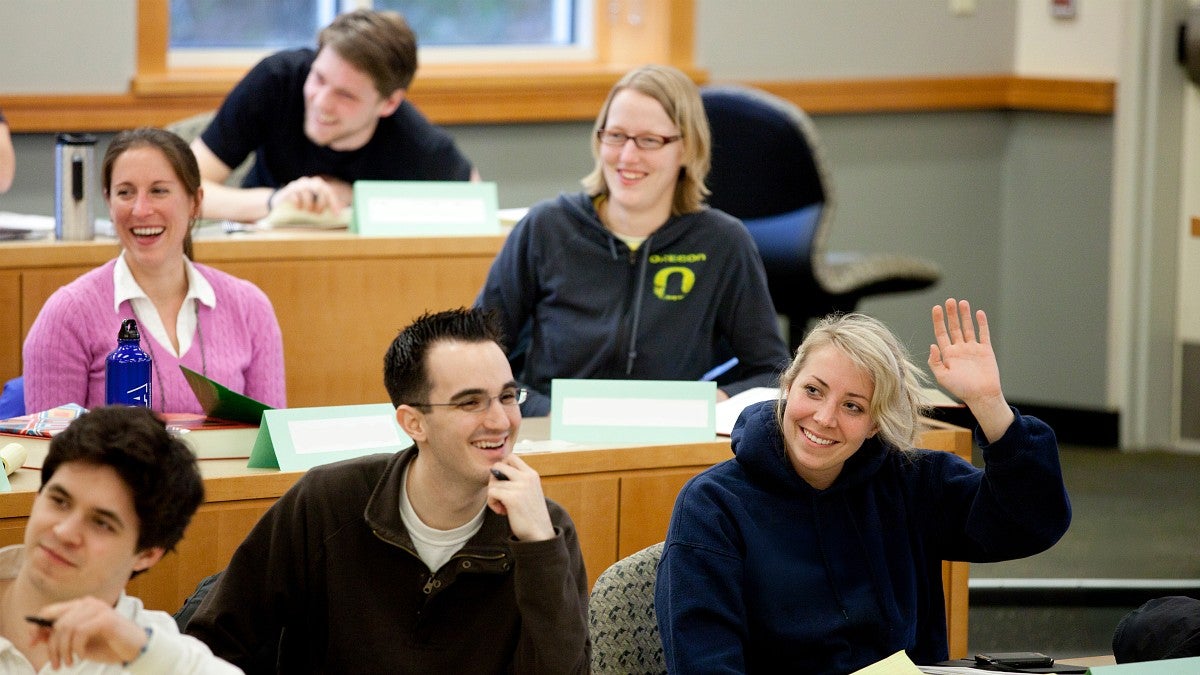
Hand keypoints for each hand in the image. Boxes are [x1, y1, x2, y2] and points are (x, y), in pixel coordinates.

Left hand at [29, 597, 148, 667]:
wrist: (136, 649)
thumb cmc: (108, 644)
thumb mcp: (78, 642)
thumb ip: (60, 636)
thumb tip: (36, 636)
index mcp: (81, 605)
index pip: (49, 611)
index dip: (37, 627)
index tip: (32, 642)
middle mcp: (88, 603)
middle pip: (56, 622)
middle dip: (51, 646)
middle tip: (56, 662)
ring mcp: (98, 609)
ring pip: (66, 629)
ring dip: (63, 650)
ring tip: (69, 662)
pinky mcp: (105, 619)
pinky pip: (80, 633)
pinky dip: (77, 648)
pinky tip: (82, 655)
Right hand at [272, 176, 346, 213]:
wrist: (281, 203)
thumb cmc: (302, 205)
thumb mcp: (314, 205)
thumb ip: (325, 207)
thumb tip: (338, 216)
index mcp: (318, 185)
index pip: (329, 192)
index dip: (334, 203)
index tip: (336, 215)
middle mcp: (309, 182)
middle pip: (320, 188)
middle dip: (321, 203)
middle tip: (318, 212)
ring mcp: (298, 185)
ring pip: (308, 192)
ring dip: (309, 204)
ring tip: (307, 211)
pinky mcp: (289, 189)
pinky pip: (296, 195)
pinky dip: (298, 203)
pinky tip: (298, 208)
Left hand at [486, 454, 555, 541]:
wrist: (540, 534)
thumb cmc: (532, 514)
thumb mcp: (530, 491)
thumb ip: (518, 480)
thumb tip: (495, 470)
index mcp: (532, 474)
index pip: (511, 457)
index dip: (502, 467)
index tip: (503, 482)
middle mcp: (527, 477)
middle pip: (498, 466)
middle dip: (493, 479)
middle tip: (499, 493)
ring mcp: (520, 487)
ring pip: (492, 483)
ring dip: (493, 496)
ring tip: (503, 507)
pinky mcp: (513, 498)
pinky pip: (491, 493)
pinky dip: (492, 503)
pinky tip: (502, 511)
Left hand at [929, 298, 1013, 441]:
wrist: (981, 396)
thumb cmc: (961, 389)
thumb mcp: (942, 377)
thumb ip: (935, 362)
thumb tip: (932, 345)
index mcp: (948, 354)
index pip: (941, 333)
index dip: (938, 320)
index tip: (936, 308)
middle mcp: (959, 349)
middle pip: (954, 327)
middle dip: (951, 314)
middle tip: (949, 300)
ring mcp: (972, 349)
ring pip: (968, 328)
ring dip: (965, 315)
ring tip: (962, 302)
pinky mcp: (985, 350)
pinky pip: (983, 334)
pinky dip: (981, 323)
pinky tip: (978, 313)